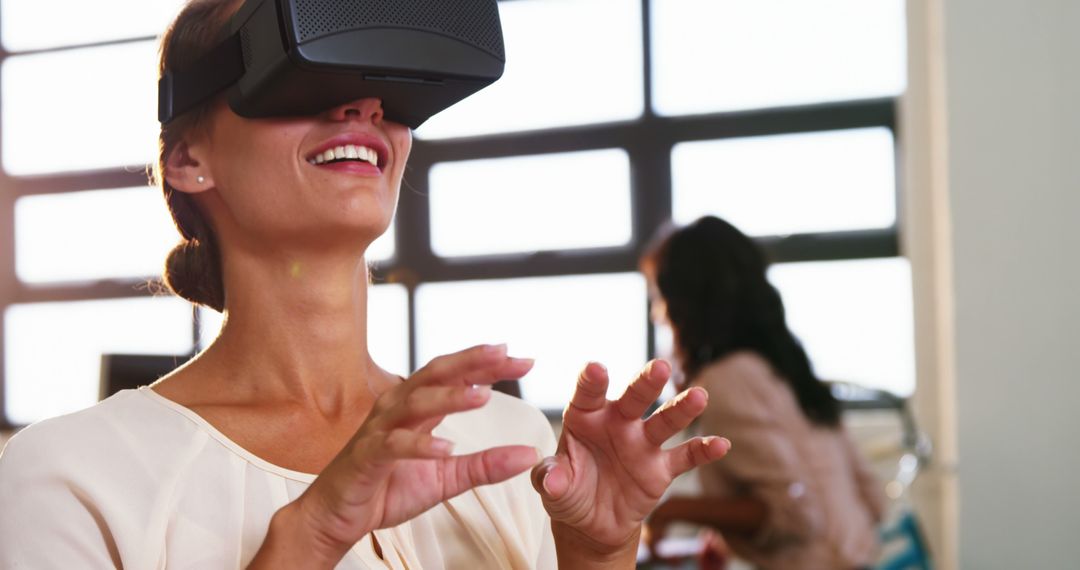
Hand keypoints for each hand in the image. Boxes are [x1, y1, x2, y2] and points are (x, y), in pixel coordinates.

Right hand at [262, 345, 538, 565]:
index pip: (455, 375)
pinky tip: (446, 448)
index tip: (523, 359)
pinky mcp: (366, 456)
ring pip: (416, 404)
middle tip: (507, 354)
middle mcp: (397, 409)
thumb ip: (485, 465)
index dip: (487, 364)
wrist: (338, 516)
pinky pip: (394, 445)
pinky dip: (420, 445)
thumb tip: (530, 454)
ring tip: (484, 395)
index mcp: (417, 408)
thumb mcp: (447, 478)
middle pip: (436, 375)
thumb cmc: (388, 489)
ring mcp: (379, 430)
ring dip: (451, 398)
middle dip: (473, 362)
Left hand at [531, 360, 729, 557]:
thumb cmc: (567, 493)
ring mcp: (642, 443)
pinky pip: (684, 456)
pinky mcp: (661, 467)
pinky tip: (720, 444)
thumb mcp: (552, 488)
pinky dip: (702, 451)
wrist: (591, 523)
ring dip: (682, 409)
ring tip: (699, 396)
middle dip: (646, 383)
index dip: (591, 381)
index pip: (587, 394)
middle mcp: (617, 423)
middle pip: (633, 398)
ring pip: (664, 421)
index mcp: (585, 417)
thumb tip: (550, 480)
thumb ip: (550, 478)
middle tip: (660, 367)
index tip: (596, 369)